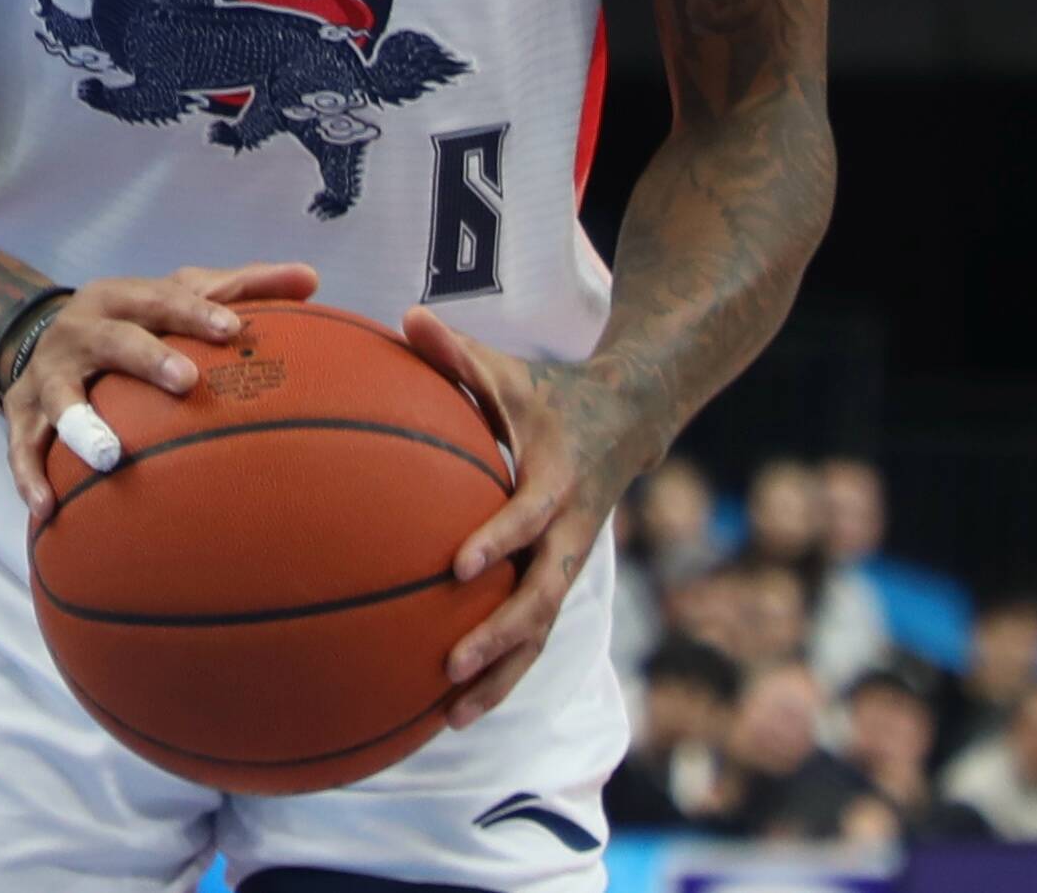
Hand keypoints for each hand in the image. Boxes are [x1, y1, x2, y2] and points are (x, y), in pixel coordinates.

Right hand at [1, 262, 318, 520]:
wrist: (42, 339)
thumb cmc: (134, 322)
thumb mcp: (177, 296)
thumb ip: (243, 289)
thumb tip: (311, 278)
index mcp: (120, 298)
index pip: (161, 299)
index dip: (195, 312)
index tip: (232, 330)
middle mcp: (79, 330)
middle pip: (112, 339)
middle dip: (147, 358)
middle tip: (186, 382)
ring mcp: (46, 373)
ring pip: (58, 396)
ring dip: (80, 424)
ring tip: (109, 459)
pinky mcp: (21, 413)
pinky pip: (20, 446)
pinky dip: (28, 476)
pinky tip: (47, 510)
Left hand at [402, 305, 638, 728]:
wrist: (630, 417)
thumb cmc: (548, 391)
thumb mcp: (508, 368)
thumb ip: (458, 351)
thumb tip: (406, 317)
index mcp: (557, 480)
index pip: (528, 517)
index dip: (499, 540)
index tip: (458, 567)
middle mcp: (568, 532)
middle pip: (541, 597)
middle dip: (500, 636)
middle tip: (451, 667)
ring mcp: (567, 563)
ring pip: (541, 633)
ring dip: (502, 676)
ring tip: (451, 717)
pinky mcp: (558, 580)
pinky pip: (533, 636)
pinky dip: (503, 674)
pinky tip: (452, 711)